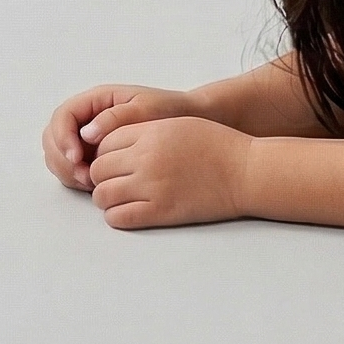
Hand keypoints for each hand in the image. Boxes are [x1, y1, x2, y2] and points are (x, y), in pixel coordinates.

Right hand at [42, 84, 204, 193]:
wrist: (187, 123)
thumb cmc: (169, 111)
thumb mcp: (146, 108)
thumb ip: (116, 117)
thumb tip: (87, 132)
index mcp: (97, 100)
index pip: (63, 116)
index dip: (63, 137)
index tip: (76, 156)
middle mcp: (87, 118)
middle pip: (53, 138)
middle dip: (61, 158)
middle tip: (83, 176)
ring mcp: (86, 138)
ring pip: (58, 155)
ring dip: (67, 171)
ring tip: (91, 182)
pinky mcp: (91, 156)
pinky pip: (71, 168)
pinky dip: (75, 178)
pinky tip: (94, 184)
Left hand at [88, 115, 252, 229]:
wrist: (245, 170)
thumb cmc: (218, 145)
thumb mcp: (180, 125)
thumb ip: (147, 132)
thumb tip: (116, 147)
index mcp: (153, 132)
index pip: (105, 143)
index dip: (106, 152)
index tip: (117, 160)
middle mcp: (147, 158)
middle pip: (98, 169)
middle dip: (104, 176)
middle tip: (119, 179)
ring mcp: (151, 186)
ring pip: (102, 196)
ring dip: (108, 197)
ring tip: (124, 196)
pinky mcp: (159, 211)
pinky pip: (117, 217)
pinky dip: (118, 215)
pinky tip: (131, 210)